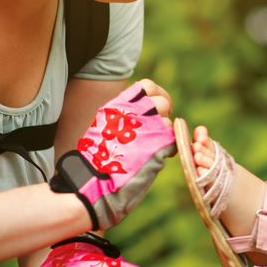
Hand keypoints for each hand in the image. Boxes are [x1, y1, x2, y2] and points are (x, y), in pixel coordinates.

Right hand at [50, 80, 176, 229]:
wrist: (94, 180)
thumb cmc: (96, 157)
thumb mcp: (104, 124)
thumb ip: (124, 114)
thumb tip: (143, 110)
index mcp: (119, 104)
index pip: (147, 86)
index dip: (157, 94)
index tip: (158, 106)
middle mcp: (135, 111)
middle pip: (162, 103)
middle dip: (164, 115)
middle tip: (159, 128)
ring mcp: (148, 127)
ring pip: (168, 123)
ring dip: (164, 135)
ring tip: (152, 147)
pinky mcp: (159, 145)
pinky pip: (173, 141)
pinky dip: (169, 149)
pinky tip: (158, 157)